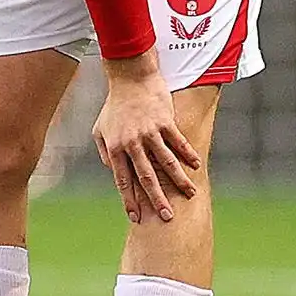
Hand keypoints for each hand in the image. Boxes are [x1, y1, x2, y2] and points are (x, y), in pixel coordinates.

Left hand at [94, 53, 200, 223]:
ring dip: (179, 181)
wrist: (129, 78)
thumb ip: (106, 153)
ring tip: (190, 194)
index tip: (137, 218)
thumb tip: (113, 173)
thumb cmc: (114, 106)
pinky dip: (188, 155)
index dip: (130, 200)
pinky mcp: (164, 122)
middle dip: (157, 200)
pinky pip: (178, 142)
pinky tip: (196, 166)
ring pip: (166, 162)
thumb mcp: (100, 130)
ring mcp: (149, 132)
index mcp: (115, 148)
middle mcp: (132, 143)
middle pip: (146, 177)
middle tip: (168, 218)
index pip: (122, 181)